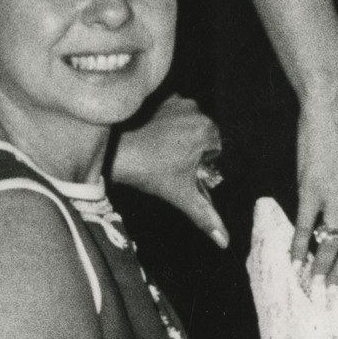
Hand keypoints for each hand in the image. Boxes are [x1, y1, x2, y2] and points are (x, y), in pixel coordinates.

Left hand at [108, 93, 228, 248]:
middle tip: (172, 162)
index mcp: (208, 130)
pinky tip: (153, 134)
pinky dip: (167, 121)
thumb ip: (206, 216)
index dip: (205, 162)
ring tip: (161, 149)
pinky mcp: (160, 96)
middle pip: (205, 134)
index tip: (187, 170)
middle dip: (193, 148)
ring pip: (189, 121)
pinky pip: (173, 110)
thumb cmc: (147, 170)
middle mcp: (197, 110)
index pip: (218, 149)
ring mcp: (177, 100)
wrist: (112, 151)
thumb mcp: (180, 195)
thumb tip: (225, 241)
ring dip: (180, 134)